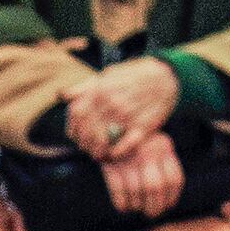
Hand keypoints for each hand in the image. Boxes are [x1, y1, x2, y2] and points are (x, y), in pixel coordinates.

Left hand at [64, 57, 181, 160]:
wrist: (167, 77)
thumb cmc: (134, 76)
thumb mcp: (108, 75)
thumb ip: (84, 87)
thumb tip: (62, 96)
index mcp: (100, 90)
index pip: (76, 114)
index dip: (73, 128)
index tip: (75, 136)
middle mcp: (112, 103)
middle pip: (87, 130)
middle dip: (83, 143)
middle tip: (86, 148)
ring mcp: (127, 116)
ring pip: (102, 141)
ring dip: (96, 151)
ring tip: (97, 155)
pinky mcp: (143, 127)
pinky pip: (124, 146)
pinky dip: (115, 154)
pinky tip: (112, 155)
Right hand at [98, 133, 185, 218]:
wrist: (108, 127)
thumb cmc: (137, 143)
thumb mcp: (156, 146)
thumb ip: (163, 167)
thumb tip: (168, 203)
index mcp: (164, 146)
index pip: (174, 179)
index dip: (171, 198)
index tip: (167, 206)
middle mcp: (148, 152)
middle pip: (155, 188)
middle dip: (154, 207)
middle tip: (152, 213)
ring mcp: (128, 158)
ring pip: (137, 191)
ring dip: (138, 205)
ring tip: (137, 207)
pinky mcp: (110, 164)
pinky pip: (119, 191)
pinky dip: (123, 204)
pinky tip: (125, 207)